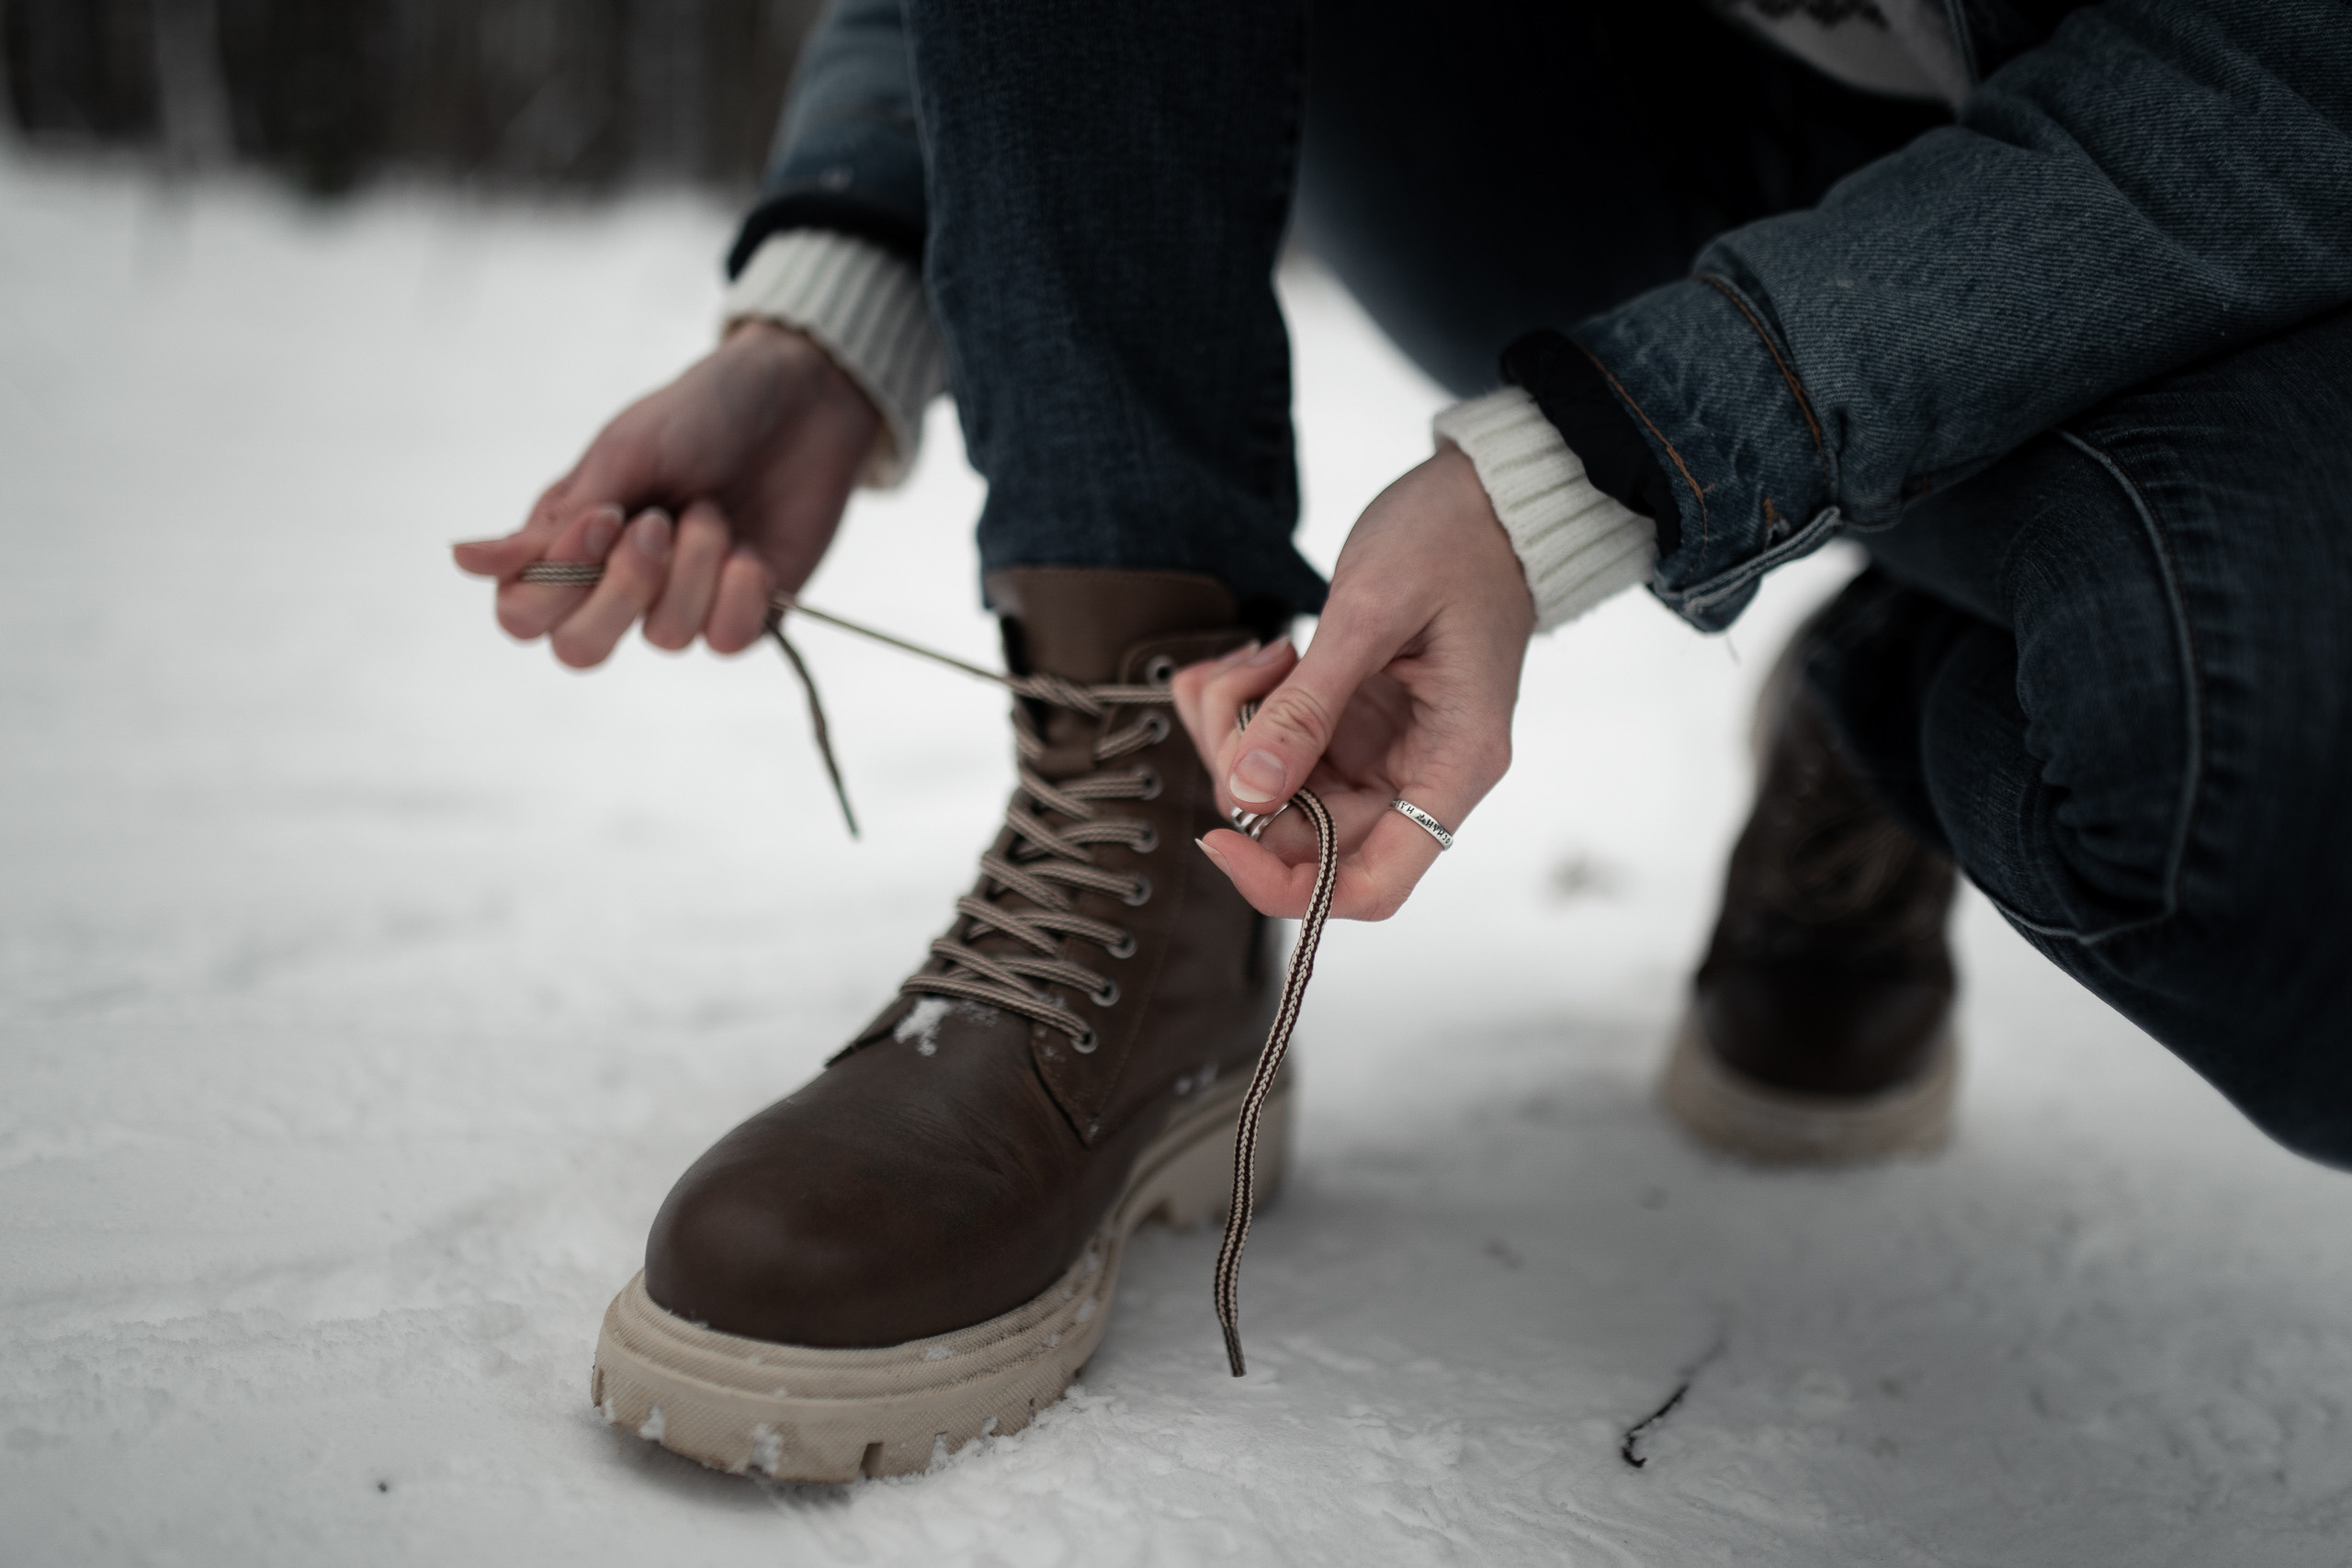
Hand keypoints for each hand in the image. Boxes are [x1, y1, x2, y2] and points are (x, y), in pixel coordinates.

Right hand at [451, 320, 881, 666]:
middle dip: (623, 591)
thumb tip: (462, 561)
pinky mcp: (743, 614)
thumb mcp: (623, 454)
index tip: (603, 519)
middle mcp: (618, 584)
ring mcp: (681, 603)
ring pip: (664, 637)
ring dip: (695, 566)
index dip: (555, 583)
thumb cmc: (702, 415)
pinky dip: (739, 595)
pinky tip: (752, 553)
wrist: (800, 399)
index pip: (522, 614)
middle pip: (580, 650)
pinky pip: (725, 642)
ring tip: (714, 510)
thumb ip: (555, 521)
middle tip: (658, 524)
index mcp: (569, 542)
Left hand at [1171, 443, 1534, 919]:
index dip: (1286, 887)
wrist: (1483, 494)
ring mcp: (1378, 751)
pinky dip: (1239, 708)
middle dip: (1244, 776)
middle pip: (1303, 838)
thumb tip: (1249, 797)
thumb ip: (1308, 708)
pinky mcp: (1349, 722)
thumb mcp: (1371, 612)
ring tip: (1256, 658)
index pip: (1370, 887)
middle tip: (1235, 692)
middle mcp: (1417, 774)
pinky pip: (1273, 747)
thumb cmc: (1452, 540)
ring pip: (1275, 793)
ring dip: (1234, 733)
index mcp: (1452, 766)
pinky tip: (1257, 656)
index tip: (1219, 836)